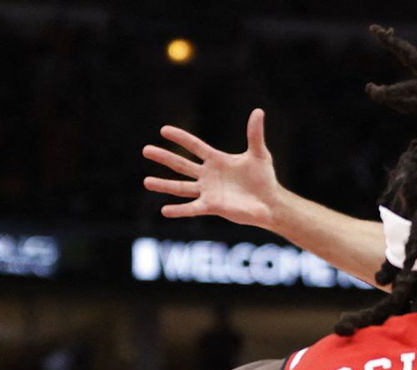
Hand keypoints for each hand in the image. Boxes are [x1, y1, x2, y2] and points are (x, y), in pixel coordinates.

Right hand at [143, 108, 280, 227]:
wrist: (270, 203)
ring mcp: (208, 192)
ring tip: (146, 181)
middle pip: (182, 165)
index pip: (195, 146)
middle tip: (146, 150)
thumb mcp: (259, 154)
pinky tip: (164, 210)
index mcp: (217, 160)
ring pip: (181, 187)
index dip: (181, 138)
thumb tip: (258, 111)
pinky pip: (192, 208)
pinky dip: (179, 210)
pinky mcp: (212, 207)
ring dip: (164, 185)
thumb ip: (254, 134)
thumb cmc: (264, 178)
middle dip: (164, 157)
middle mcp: (208, 175)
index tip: (164, 130)